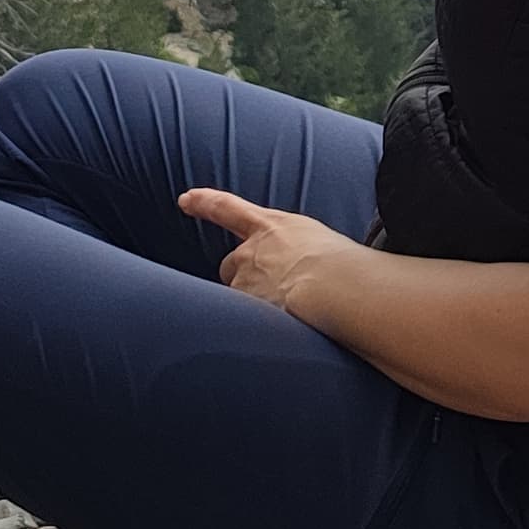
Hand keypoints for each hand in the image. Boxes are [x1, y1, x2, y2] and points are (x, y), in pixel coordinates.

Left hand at [179, 187, 356, 313]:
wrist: (335, 286)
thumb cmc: (343, 264)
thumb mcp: (321, 242)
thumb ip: (300, 248)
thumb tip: (307, 264)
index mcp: (274, 226)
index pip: (228, 209)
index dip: (205, 202)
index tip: (186, 199)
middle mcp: (252, 251)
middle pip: (231, 266)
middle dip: (243, 279)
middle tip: (273, 292)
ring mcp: (244, 281)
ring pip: (238, 298)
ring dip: (254, 305)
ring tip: (287, 314)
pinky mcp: (242, 308)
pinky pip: (243, 320)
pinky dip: (256, 325)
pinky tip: (280, 329)